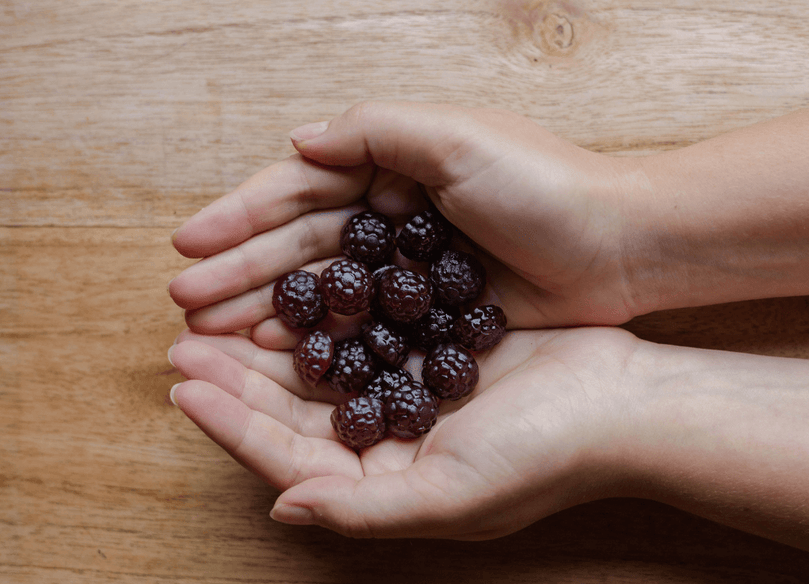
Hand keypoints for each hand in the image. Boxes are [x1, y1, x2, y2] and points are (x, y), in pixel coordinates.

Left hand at [167, 326, 643, 538]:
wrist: (624, 402)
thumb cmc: (545, 457)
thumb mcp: (452, 495)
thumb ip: (362, 510)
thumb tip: (281, 509)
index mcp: (386, 484)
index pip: (289, 459)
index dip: (234, 425)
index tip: (184, 387)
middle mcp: (392, 442)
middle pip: (296, 410)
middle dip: (239, 377)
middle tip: (186, 337)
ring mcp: (413, 392)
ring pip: (325, 365)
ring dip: (276, 339)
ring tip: (226, 309)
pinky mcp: (436, 346)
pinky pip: (368, 327)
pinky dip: (332, 310)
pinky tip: (301, 285)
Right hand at [169, 102, 654, 346]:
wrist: (624, 247)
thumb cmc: (546, 186)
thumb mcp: (458, 138)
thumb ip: (375, 131)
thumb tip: (296, 141)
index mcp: (396, 163)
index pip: (302, 187)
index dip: (242, 215)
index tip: (188, 245)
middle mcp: (398, 212)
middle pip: (303, 243)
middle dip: (242, 269)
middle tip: (185, 304)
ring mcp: (416, 267)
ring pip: (329, 288)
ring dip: (270, 307)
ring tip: (214, 332)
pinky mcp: (439, 311)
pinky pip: (367, 326)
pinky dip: (326, 339)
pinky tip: (286, 357)